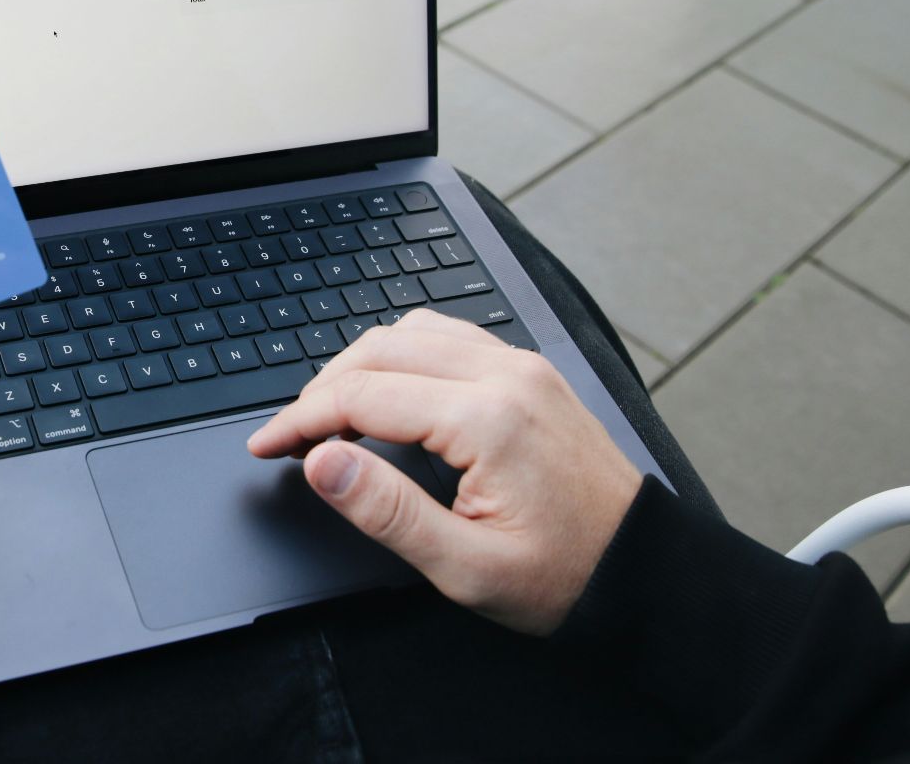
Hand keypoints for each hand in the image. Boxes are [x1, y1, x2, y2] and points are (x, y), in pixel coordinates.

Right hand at [247, 309, 639, 634]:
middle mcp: (505, 375)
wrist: (643, 571)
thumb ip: (386, 510)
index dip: (299, 420)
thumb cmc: (565, 576)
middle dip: (321, 390)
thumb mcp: (466, 567)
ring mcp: (521, 366)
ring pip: (411, 332)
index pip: (362, 396)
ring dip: (360, 366)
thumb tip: (322, 462)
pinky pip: (449, 337)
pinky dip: (402, 355)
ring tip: (331, 417)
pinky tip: (388, 392)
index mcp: (487, 420)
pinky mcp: (530, 372)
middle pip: (379, 351)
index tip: (266, 446)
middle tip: (290, 437)